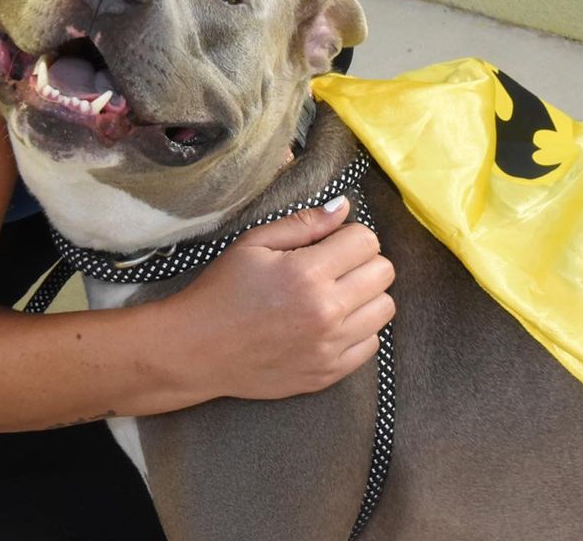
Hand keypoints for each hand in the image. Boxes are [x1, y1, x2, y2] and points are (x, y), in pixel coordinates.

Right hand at [174, 198, 395, 399]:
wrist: (197, 350)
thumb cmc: (223, 290)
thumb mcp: (255, 243)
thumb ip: (305, 223)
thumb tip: (344, 207)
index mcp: (307, 273)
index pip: (367, 240)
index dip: (350, 235)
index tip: (330, 242)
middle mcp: (326, 311)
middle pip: (384, 272)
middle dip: (363, 261)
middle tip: (334, 266)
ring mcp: (329, 347)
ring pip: (385, 308)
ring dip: (366, 295)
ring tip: (335, 294)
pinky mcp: (328, 374)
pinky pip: (372, 344)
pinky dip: (359, 330)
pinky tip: (330, 323)